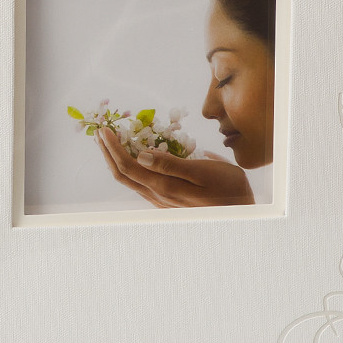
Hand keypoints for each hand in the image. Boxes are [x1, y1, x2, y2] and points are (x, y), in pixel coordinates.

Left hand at [95, 127, 254, 207]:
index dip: (113, 148)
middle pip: (122, 175)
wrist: (242, 211)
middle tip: (100, 132)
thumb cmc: (227, 187)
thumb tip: (142, 155)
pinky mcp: (167, 201)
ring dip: (116, 160)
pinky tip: (132, 157)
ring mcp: (160, 201)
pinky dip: (130, 168)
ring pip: (129, 181)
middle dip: (107, 153)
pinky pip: (140, 183)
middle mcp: (157, 197)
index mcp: (164, 187)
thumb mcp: (203, 171)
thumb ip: (171, 165)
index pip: (128, 166)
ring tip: (110, 142)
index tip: (105, 130)